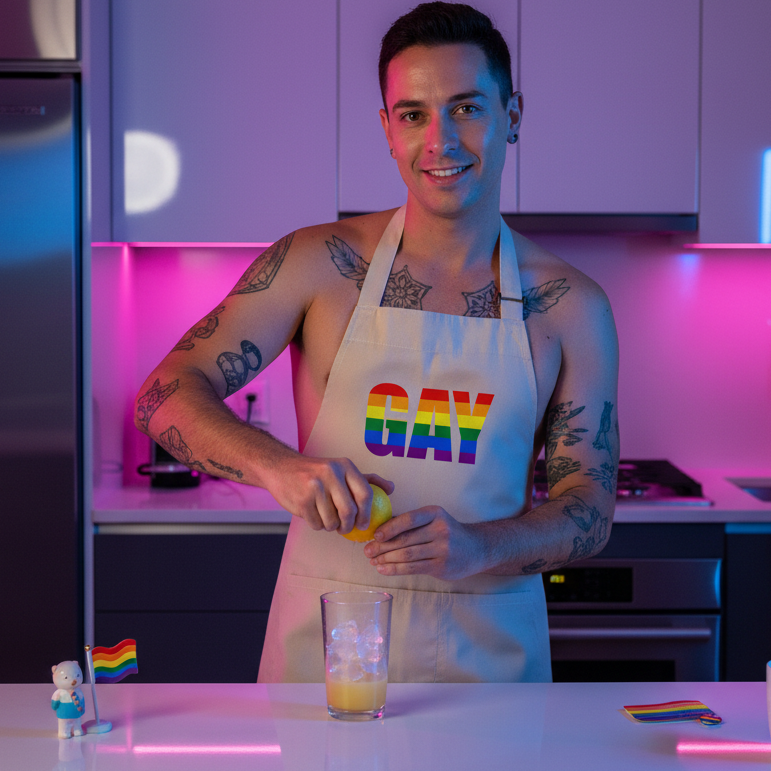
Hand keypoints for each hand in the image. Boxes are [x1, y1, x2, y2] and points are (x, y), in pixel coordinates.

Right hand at [265, 453, 393, 533]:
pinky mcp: (302, 501)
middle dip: (349, 526)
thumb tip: (391, 489)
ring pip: (332, 521)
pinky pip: (317, 524)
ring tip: (327, 518)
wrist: (280, 468)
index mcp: (344, 465)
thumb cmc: (316, 471)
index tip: (364, 523)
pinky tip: (314, 516)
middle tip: (346, 529)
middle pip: (349, 511)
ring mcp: (315, 487)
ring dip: (331, 526)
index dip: (367, 513)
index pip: (366, 493)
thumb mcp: (341, 468)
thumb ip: (367, 479)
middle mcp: (331, 473)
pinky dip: (318, 525)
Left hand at [363, 506, 484, 579]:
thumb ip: (411, 522)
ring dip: (386, 559)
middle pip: (405, 539)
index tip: (375, 535)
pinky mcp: (441, 566)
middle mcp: (440, 530)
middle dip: (382, 546)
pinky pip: (413, 568)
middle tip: (367, 551)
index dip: (390, 527)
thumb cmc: (447, 532)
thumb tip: (380, 526)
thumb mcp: (434, 519)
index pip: (409, 519)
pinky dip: (395, 569)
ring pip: (407, 555)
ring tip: (373, 561)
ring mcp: (442, 549)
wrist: (476, 548)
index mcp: (435, 513)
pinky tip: (383, 569)